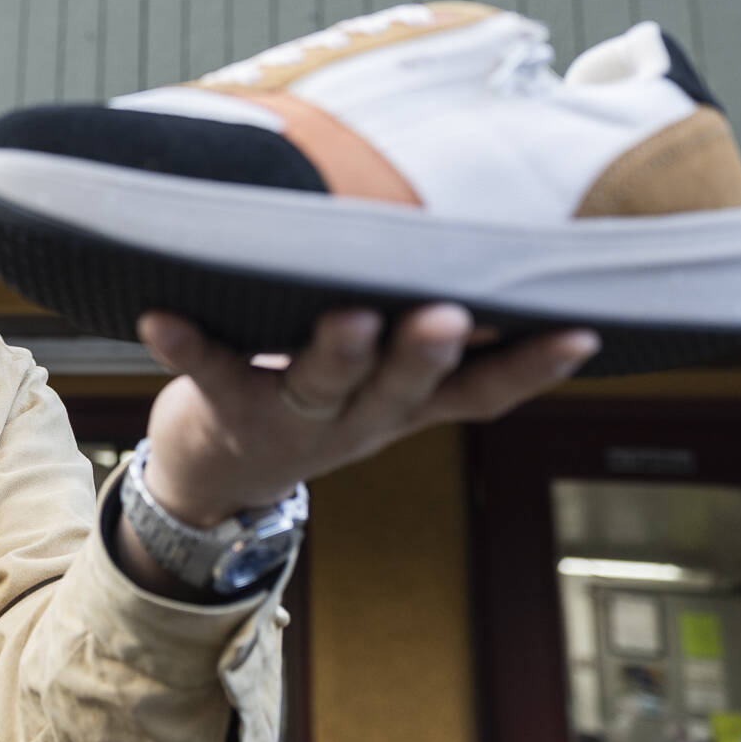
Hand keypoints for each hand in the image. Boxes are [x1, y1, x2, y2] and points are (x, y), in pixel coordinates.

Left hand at [133, 304, 599, 527]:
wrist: (216, 479)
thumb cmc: (311, 401)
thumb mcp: (380, 390)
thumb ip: (428, 347)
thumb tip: (483, 262)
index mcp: (404, 407)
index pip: (481, 392)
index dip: (530, 368)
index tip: (579, 333)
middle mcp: (358, 417)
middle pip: (402, 385)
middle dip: (426, 350)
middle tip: (447, 314)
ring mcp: (293, 417)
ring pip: (322, 383)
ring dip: (337, 350)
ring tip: (346, 316)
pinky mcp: (226, 406)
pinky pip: (208, 370)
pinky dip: (186, 343)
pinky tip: (160, 316)